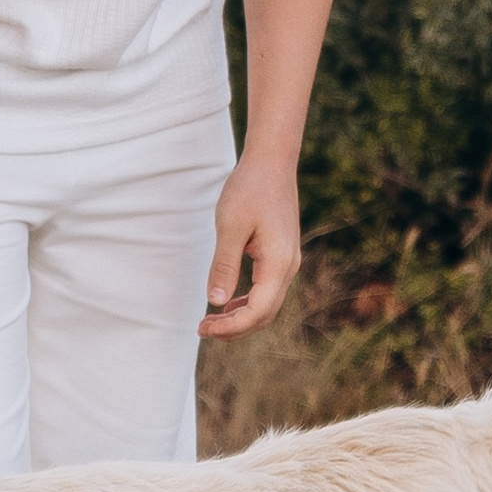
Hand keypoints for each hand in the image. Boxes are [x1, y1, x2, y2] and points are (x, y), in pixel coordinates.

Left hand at [199, 148, 301, 338]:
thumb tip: (215, 302)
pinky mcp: (282, 254)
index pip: (257, 312)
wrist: (272, 162)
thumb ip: (224, 265)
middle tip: (202, 329)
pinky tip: (228, 302)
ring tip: (212, 321)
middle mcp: (289, 267)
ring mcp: (288, 261)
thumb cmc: (250, 189)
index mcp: (278, 263)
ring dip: (241, 317)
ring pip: (268, 304)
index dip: (230, 327)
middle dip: (234, 328)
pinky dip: (248, 302)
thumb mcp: (230, 227)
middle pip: (265, 314)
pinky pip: (267, 289)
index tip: (202, 328)